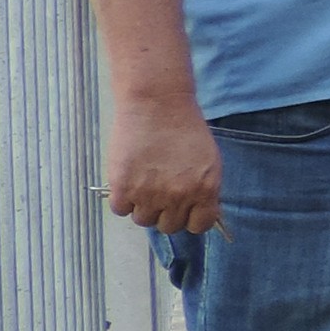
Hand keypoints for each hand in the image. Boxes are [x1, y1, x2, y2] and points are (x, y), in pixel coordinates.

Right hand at [107, 97, 221, 234]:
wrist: (157, 104)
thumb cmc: (185, 128)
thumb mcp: (209, 160)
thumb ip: (204, 189)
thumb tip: (197, 211)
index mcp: (205, 190)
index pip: (199, 226)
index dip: (191, 218)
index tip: (185, 210)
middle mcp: (178, 197)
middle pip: (169, 226)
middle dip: (166, 212)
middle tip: (160, 193)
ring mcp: (149, 195)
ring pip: (143, 220)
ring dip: (142, 206)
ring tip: (143, 182)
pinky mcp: (122, 188)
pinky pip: (120, 209)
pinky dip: (122, 199)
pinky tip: (128, 180)